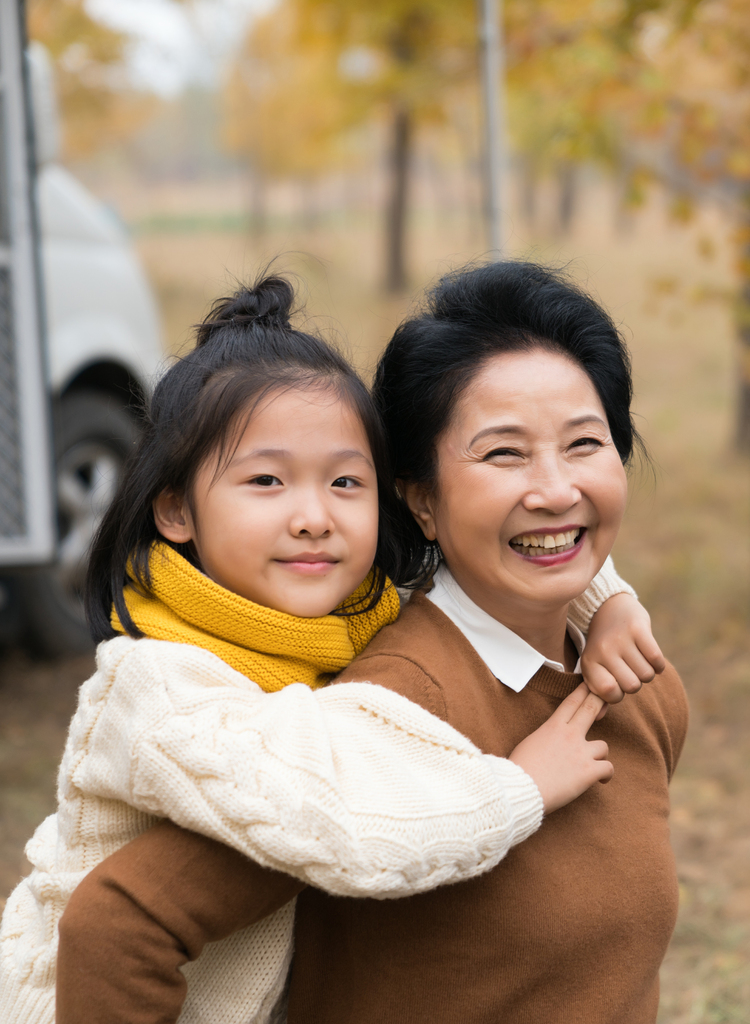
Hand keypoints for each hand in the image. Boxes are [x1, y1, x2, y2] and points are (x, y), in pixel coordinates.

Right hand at [509, 683, 612, 814]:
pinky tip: (600, 780)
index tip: (590, 685)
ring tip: (593, 763)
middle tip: (608, 697)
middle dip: (601, 700)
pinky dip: (605, 775)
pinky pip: (608, 768)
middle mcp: (570, 735)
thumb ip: (544, 738)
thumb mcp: (529, 743)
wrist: (521, 788)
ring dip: (599, 754)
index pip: (571, 702)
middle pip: (591, 709)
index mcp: (553, 726)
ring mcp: (581, 753)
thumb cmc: (520, 768)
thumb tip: (550, 742)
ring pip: (603, 746)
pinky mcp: (589, 772)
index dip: (582, 691)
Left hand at [582, 592, 665, 703]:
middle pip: (632, 686)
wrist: (607, 607)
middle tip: (630, 670)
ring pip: (647, 675)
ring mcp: (621, 639)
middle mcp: (603, 651)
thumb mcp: (594, 665)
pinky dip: (658, 663)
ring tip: (638, 660)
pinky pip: (657, 660)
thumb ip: (598, 691)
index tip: (617, 683)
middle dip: (635, 682)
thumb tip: (598, 717)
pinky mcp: (638, 629)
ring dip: (647, 672)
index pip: (610, 693)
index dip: (619, 693)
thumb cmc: (603, 645)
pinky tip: (649, 655)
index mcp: (589, 663)